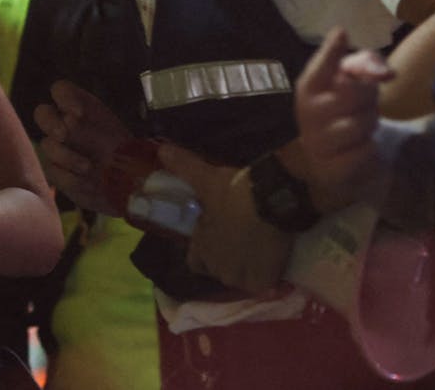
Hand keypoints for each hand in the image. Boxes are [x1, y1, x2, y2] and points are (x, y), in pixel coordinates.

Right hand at [32, 80, 131, 214]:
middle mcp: (65, 124)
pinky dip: (70, 177)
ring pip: (47, 145)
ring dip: (67, 156)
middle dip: (50, 123)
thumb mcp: (114, 135)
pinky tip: (86, 182)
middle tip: (63, 135)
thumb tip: (69, 119)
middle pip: (42, 113)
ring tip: (88, 167)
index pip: (61, 90)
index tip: (78, 113)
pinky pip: (53, 171)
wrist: (128, 185)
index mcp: (81, 108)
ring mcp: (57, 148)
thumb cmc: (125, 154)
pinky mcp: (56, 171)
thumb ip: (92, 126)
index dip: (64, 97)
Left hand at [158, 144, 292, 294]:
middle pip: (218, 271)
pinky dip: (265, 276)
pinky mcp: (263, 280)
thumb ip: (184, 168)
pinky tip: (271, 262)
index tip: (216, 239)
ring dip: (245, 270)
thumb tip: (161, 150)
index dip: (205, 252)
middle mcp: (217, 266)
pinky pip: (261, 284)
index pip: (195, 262)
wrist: (272, 198)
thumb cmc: (234, 191)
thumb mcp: (207, 178)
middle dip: (226, 260)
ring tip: (256, 251)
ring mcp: (240, 276)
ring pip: (239, 279)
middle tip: (239, 241)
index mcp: (201, 246)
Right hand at [295, 27, 386, 209]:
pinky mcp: (332, 166)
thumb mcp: (347, 86)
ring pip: (363, 121)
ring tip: (361, 126)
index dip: (331, 51)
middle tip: (364, 102)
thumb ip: (363, 68)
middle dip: (369, 95)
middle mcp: (308, 112)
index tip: (341, 33)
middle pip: (353, 91)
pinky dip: (369, 147)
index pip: (320, 66)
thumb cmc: (340, 113)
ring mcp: (317, 140)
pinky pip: (366, 149)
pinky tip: (358, 147)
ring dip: (370, 122)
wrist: (329, 161)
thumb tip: (386, 71)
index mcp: (308, 88)